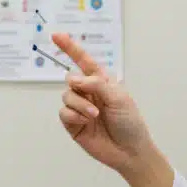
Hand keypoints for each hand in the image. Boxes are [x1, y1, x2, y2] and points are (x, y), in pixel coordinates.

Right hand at [53, 32, 154, 172]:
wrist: (129, 151)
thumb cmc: (130, 122)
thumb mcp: (118, 97)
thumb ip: (96, 84)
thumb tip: (74, 79)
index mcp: (101, 82)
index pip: (83, 61)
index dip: (70, 48)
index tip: (56, 35)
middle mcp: (88, 93)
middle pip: (70, 79)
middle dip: (78, 84)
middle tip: (88, 93)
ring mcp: (79, 109)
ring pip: (66, 96)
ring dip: (79, 104)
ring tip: (94, 114)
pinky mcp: (73, 124)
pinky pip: (64, 113)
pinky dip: (74, 115)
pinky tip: (85, 121)